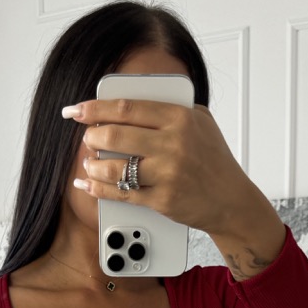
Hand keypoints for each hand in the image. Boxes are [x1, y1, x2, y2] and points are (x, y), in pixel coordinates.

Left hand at [65, 96, 256, 237]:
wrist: (231, 200)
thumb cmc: (214, 160)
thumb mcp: (200, 123)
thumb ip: (169, 109)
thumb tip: (126, 106)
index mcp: (179, 118)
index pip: (126, 108)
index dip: (95, 108)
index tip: (76, 109)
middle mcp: (172, 144)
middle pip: (115, 135)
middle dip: (92, 136)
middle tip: (87, 137)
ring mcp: (167, 174)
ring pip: (114, 168)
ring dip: (93, 166)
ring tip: (89, 163)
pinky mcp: (162, 200)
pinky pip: (121, 194)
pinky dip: (98, 190)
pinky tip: (88, 184)